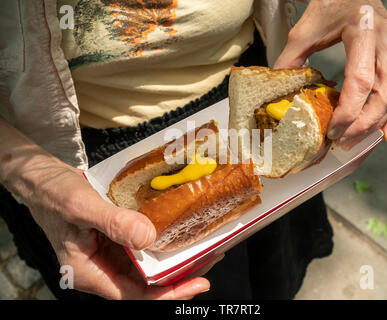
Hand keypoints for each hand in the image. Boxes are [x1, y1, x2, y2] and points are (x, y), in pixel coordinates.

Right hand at [1, 143, 209, 298]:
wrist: (43, 179)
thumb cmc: (54, 194)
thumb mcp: (81, 207)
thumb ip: (114, 223)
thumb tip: (149, 238)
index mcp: (91, 273)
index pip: (136, 296)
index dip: (169, 293)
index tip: (197, 283)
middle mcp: (102, 270)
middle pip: (147, 284)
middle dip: (180, 276)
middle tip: (210, 258)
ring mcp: (110, 256)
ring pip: (148, 267)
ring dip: (175, 260)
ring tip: (203, 248)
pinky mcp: (115, 240)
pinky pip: (143, 249)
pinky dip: (162, 244)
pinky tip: (180, 234)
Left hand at [274, 0, 386, 147]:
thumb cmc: (330, 6)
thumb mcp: (304, 31)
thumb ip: (291, 60)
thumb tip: (279, 94)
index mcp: (363, 30)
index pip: (360, 80)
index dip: (347, 112)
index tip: (332, 130)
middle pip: (383, 94)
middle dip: (362, 125)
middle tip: (341, 141)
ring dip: (377, 125)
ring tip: (355, 141)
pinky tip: (385, 133)